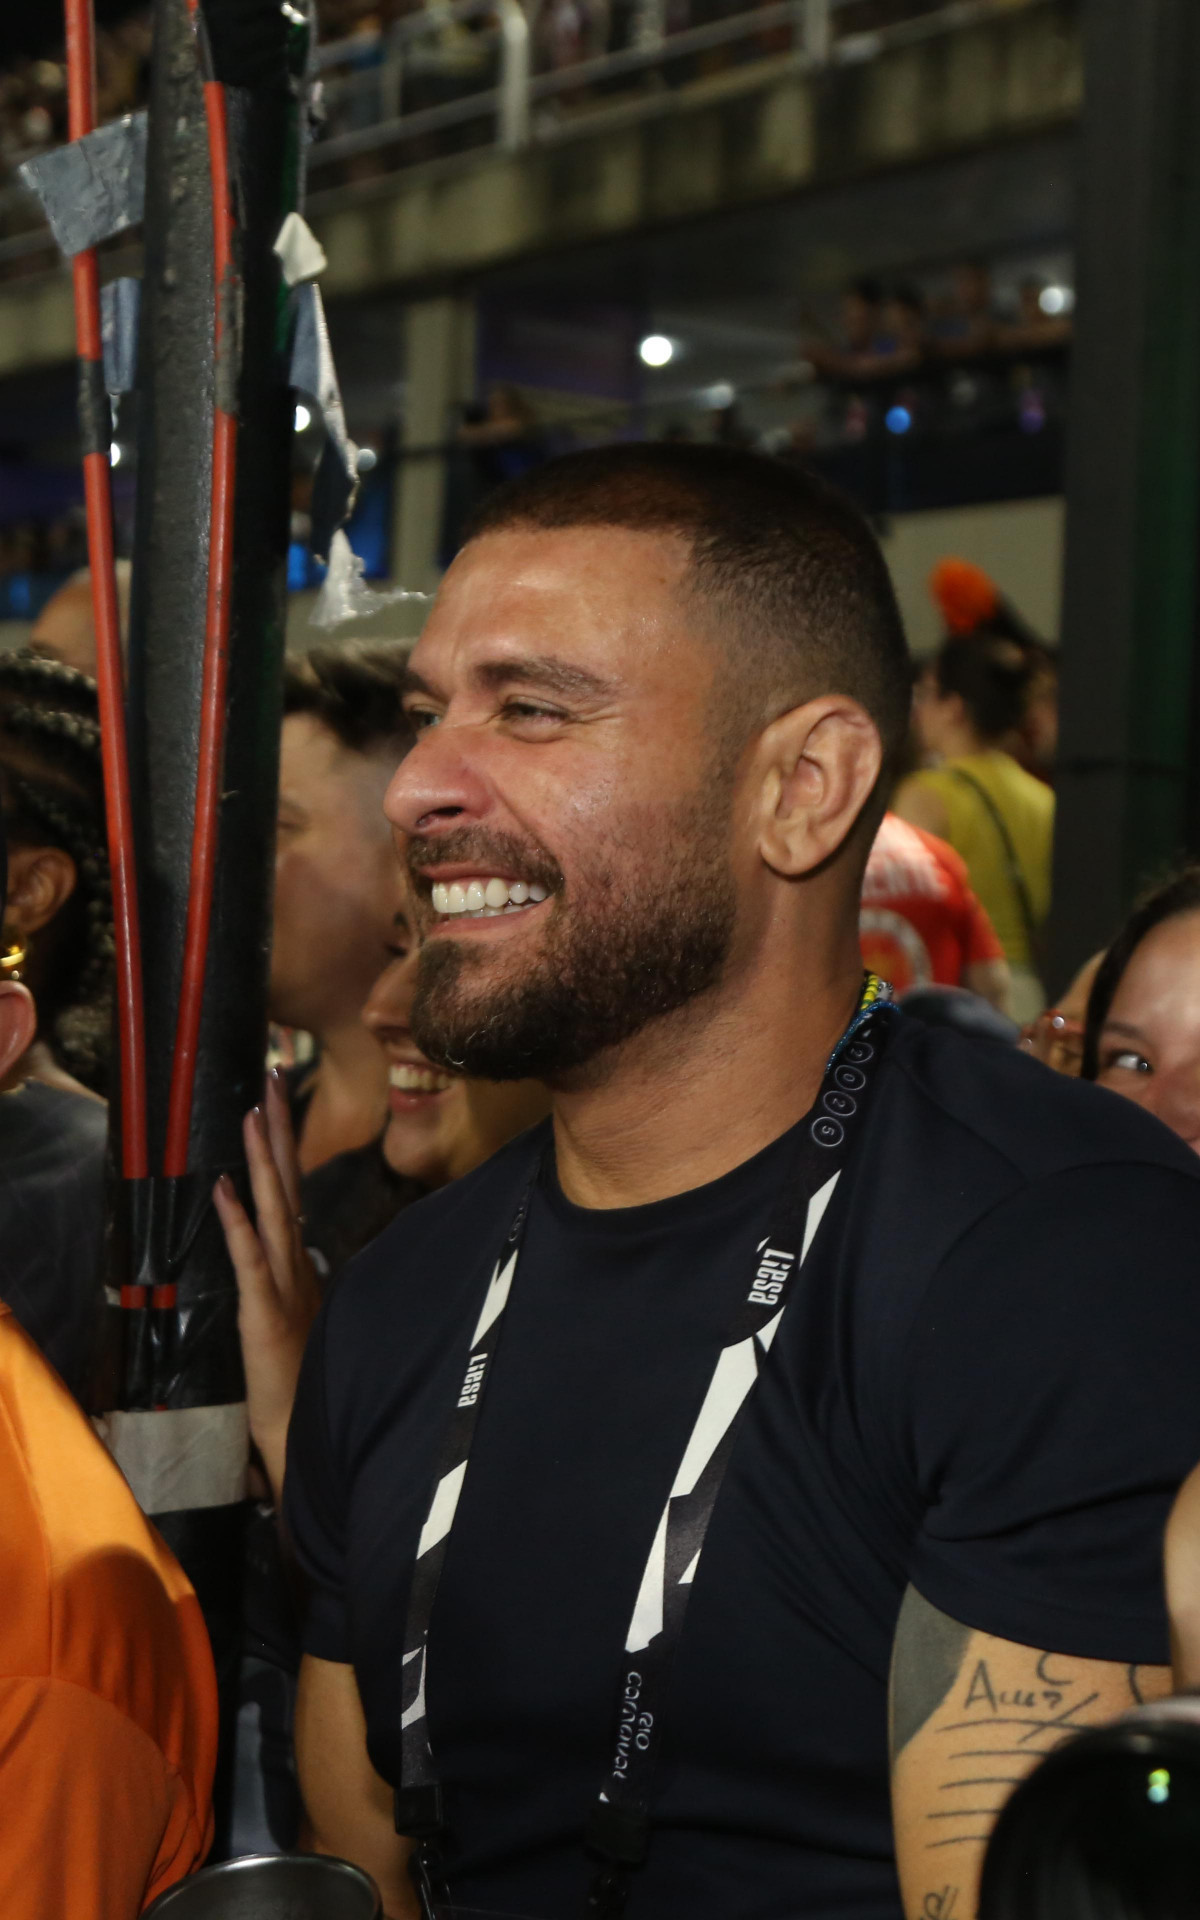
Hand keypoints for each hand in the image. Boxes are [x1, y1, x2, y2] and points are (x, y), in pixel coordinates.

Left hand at [213, 1069, 321, 1505]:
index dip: (284, 1146)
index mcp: (303, 1267)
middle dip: (278, 1130)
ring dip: (262, 1159)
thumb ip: (300, 1283)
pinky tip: (223, 1188)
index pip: (292, 1194)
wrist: (305, 1437)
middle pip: (288, 1186)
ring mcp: (284, 1287)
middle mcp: (299, 1267)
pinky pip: (249, 1259)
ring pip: (274, 1210)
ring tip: (253, 1111)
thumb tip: (300, 1253)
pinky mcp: (265, 1313)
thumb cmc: (300, 1387)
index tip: (275, 1101)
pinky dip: (237, 1222)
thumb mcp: (300, 1323)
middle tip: (271, 1076)